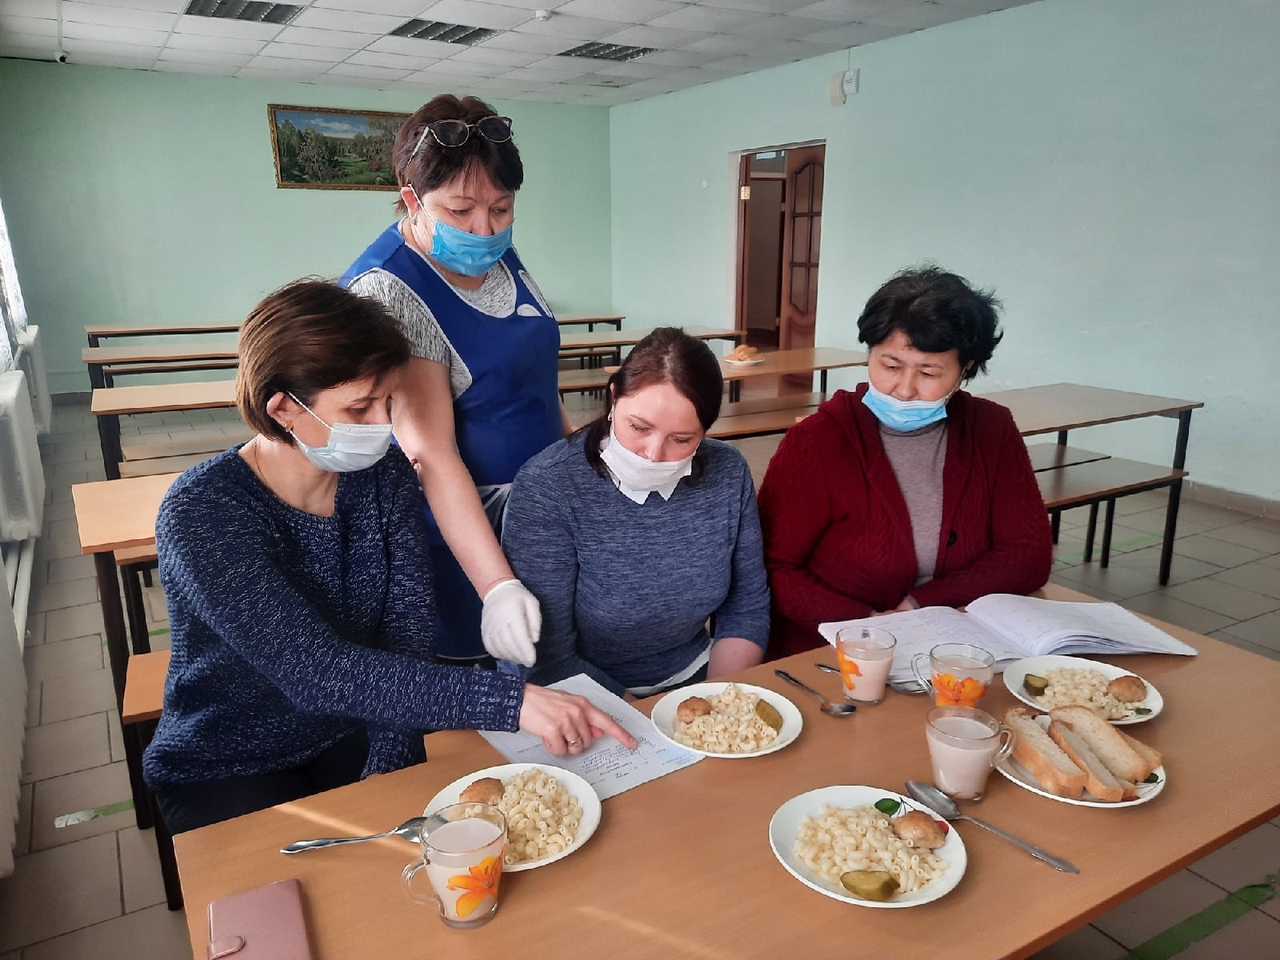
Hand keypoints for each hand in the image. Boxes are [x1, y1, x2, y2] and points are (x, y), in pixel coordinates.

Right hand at [481, 579, 539, 666]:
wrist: (496, 590)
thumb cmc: (517, 596)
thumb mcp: (532, 603)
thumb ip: (536, 622)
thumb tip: (534, 640)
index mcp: (513, 615)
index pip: (520, 638)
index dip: (526, 652)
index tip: (532, 661)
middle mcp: (499, 623)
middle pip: (510, 646)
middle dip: (520, 657)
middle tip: (528, 662)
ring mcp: (490, 628)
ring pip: (500, 649)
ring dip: (511, 657)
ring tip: (520, 658)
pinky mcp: (484, 632)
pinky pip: (490, 648)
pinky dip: (499, 655)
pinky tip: (508, 654)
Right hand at [518, 685, 637, 755]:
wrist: (519, 699)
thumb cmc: (542, 702)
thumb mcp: (567, 705)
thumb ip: (584, 718)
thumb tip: (600, 731)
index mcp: (583, 705)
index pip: (607, 721)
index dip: (621, 734)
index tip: (632, 744)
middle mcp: (577, 712)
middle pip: (588, 742)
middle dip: (575, 742)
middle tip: (560, 731)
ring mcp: (566, 721)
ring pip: (574, 748)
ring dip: (563, 746)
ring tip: (552, 732)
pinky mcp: (554, 730)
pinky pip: (560, 751)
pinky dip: (552, 747)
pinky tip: (545, 736)